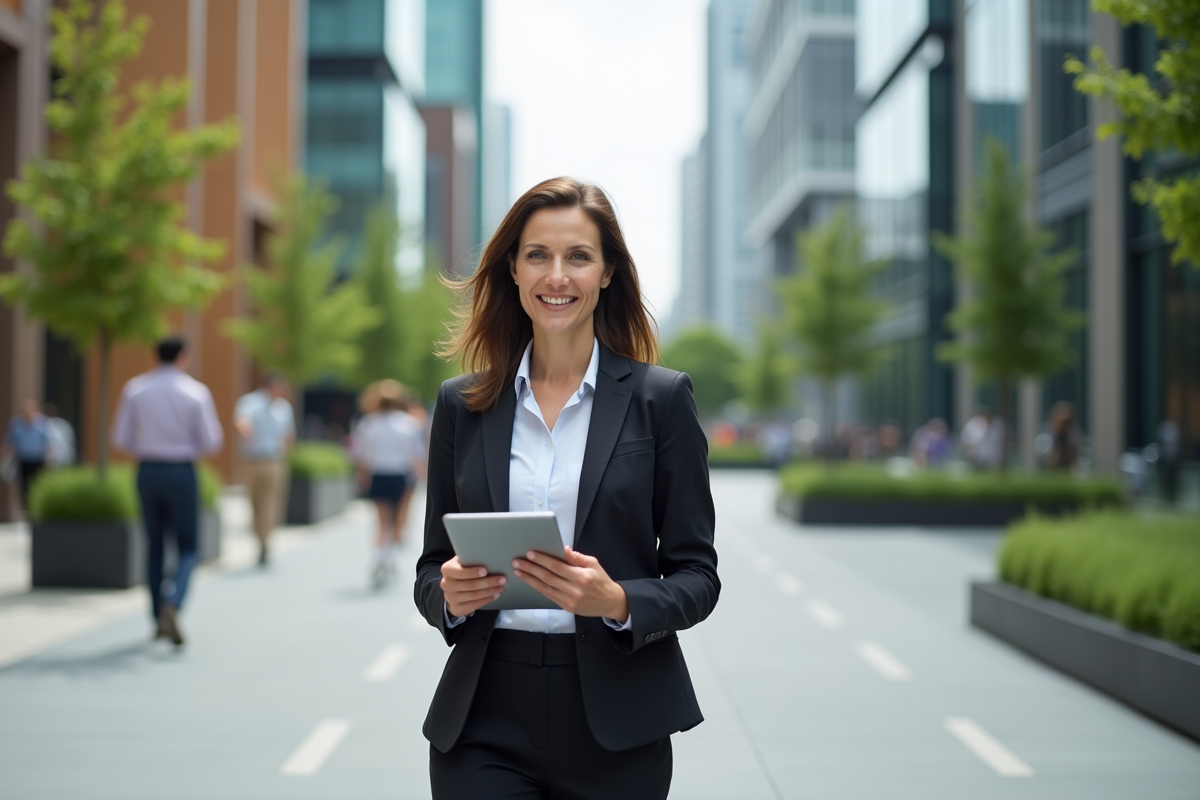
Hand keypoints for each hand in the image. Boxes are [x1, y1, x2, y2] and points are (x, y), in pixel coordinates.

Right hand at [440, 556, 506, 617]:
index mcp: (447, 570)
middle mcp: (446, 584)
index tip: (485, 571)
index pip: (459, 572)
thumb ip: (470, 558)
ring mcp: (450, 598)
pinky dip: (486, 600)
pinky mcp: (457, 608)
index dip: (472, 572)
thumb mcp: (462, 562)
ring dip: (489, 591)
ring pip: (473, 595)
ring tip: (500, 587)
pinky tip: (494, 595)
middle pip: (470, 585)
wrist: (452, 588)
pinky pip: (474, 605)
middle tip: (502, 579)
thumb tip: (489, 555)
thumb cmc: (461, 570)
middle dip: (488, 582)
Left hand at [513, 547, 628, 620]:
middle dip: (530, 569)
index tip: (530, 554)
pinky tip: (530, 581)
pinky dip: (538, 587)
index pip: (557, 566)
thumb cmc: (601, 580)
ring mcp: (570, 600)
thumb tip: (563, 549)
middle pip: (548, 577)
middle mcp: (575, 590)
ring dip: (530, 579)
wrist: (609, 602)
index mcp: (582, 577)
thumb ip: (576, 557)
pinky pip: (549, 596)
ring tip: (519, 571)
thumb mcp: (593, 563)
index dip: (542, 560)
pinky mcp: (567, 607)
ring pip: (545, 588)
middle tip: (518, 562)